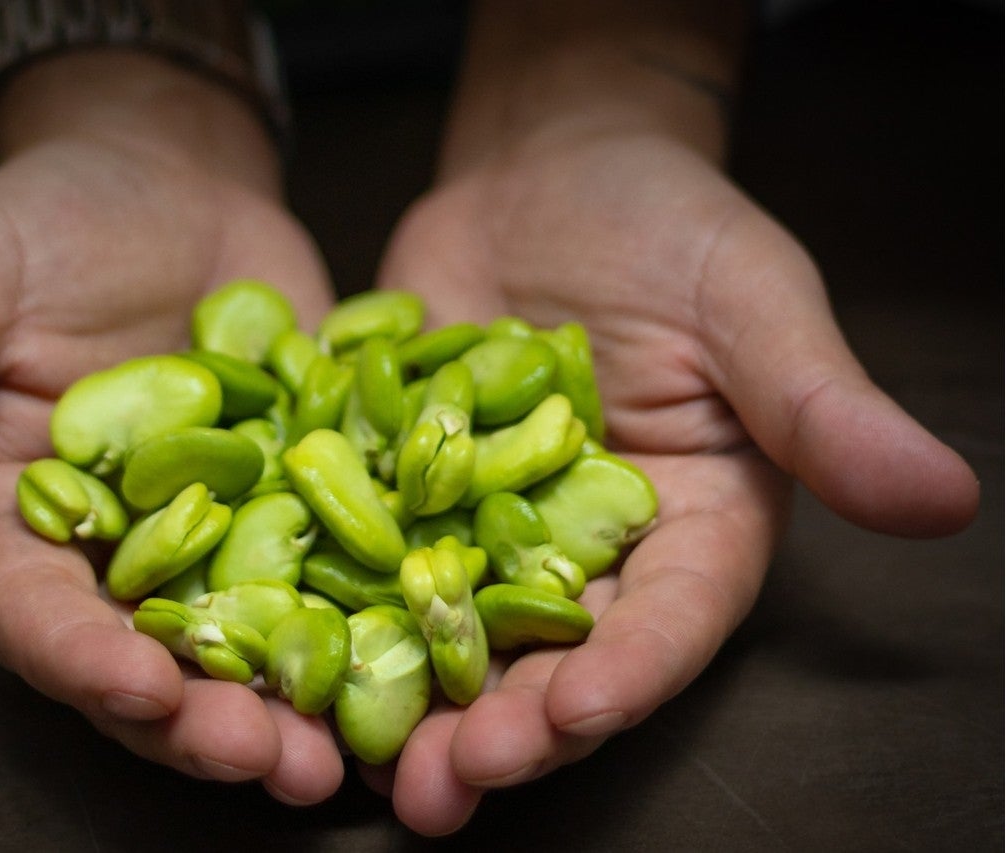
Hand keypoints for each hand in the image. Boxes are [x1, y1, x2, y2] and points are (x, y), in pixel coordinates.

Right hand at [0, 50, 346, 805]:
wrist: (169, 177)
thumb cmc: (48, 218)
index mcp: (13, 521)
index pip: (34, 612)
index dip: (81, 661)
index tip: (140, 693)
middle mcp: (114, 551)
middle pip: (154, 656)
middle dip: (209, 719)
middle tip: (273, 765)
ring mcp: (217, 533)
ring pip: (254, 637)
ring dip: (300, 697)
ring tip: (349, 749)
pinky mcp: (301, 499)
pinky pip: (340, 564)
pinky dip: (376, 609)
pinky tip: (427, 648)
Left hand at [369, 128, 979, 832]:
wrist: (547, 173)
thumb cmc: (670, 222)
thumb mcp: (753, 303)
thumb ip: (825, 408)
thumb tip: (947, 498)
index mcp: (689, 525)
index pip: (668, 620)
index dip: (627, 674)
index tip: (577, 713)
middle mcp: (587, 548)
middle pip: (550, 659)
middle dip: (502, 727)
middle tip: (446, 788)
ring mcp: (484, 525)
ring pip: (448, 632)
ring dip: (407, 701)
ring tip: (364, 770)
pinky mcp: (402, 488)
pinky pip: (362, 555)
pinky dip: (327, 604)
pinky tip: (285, 654)